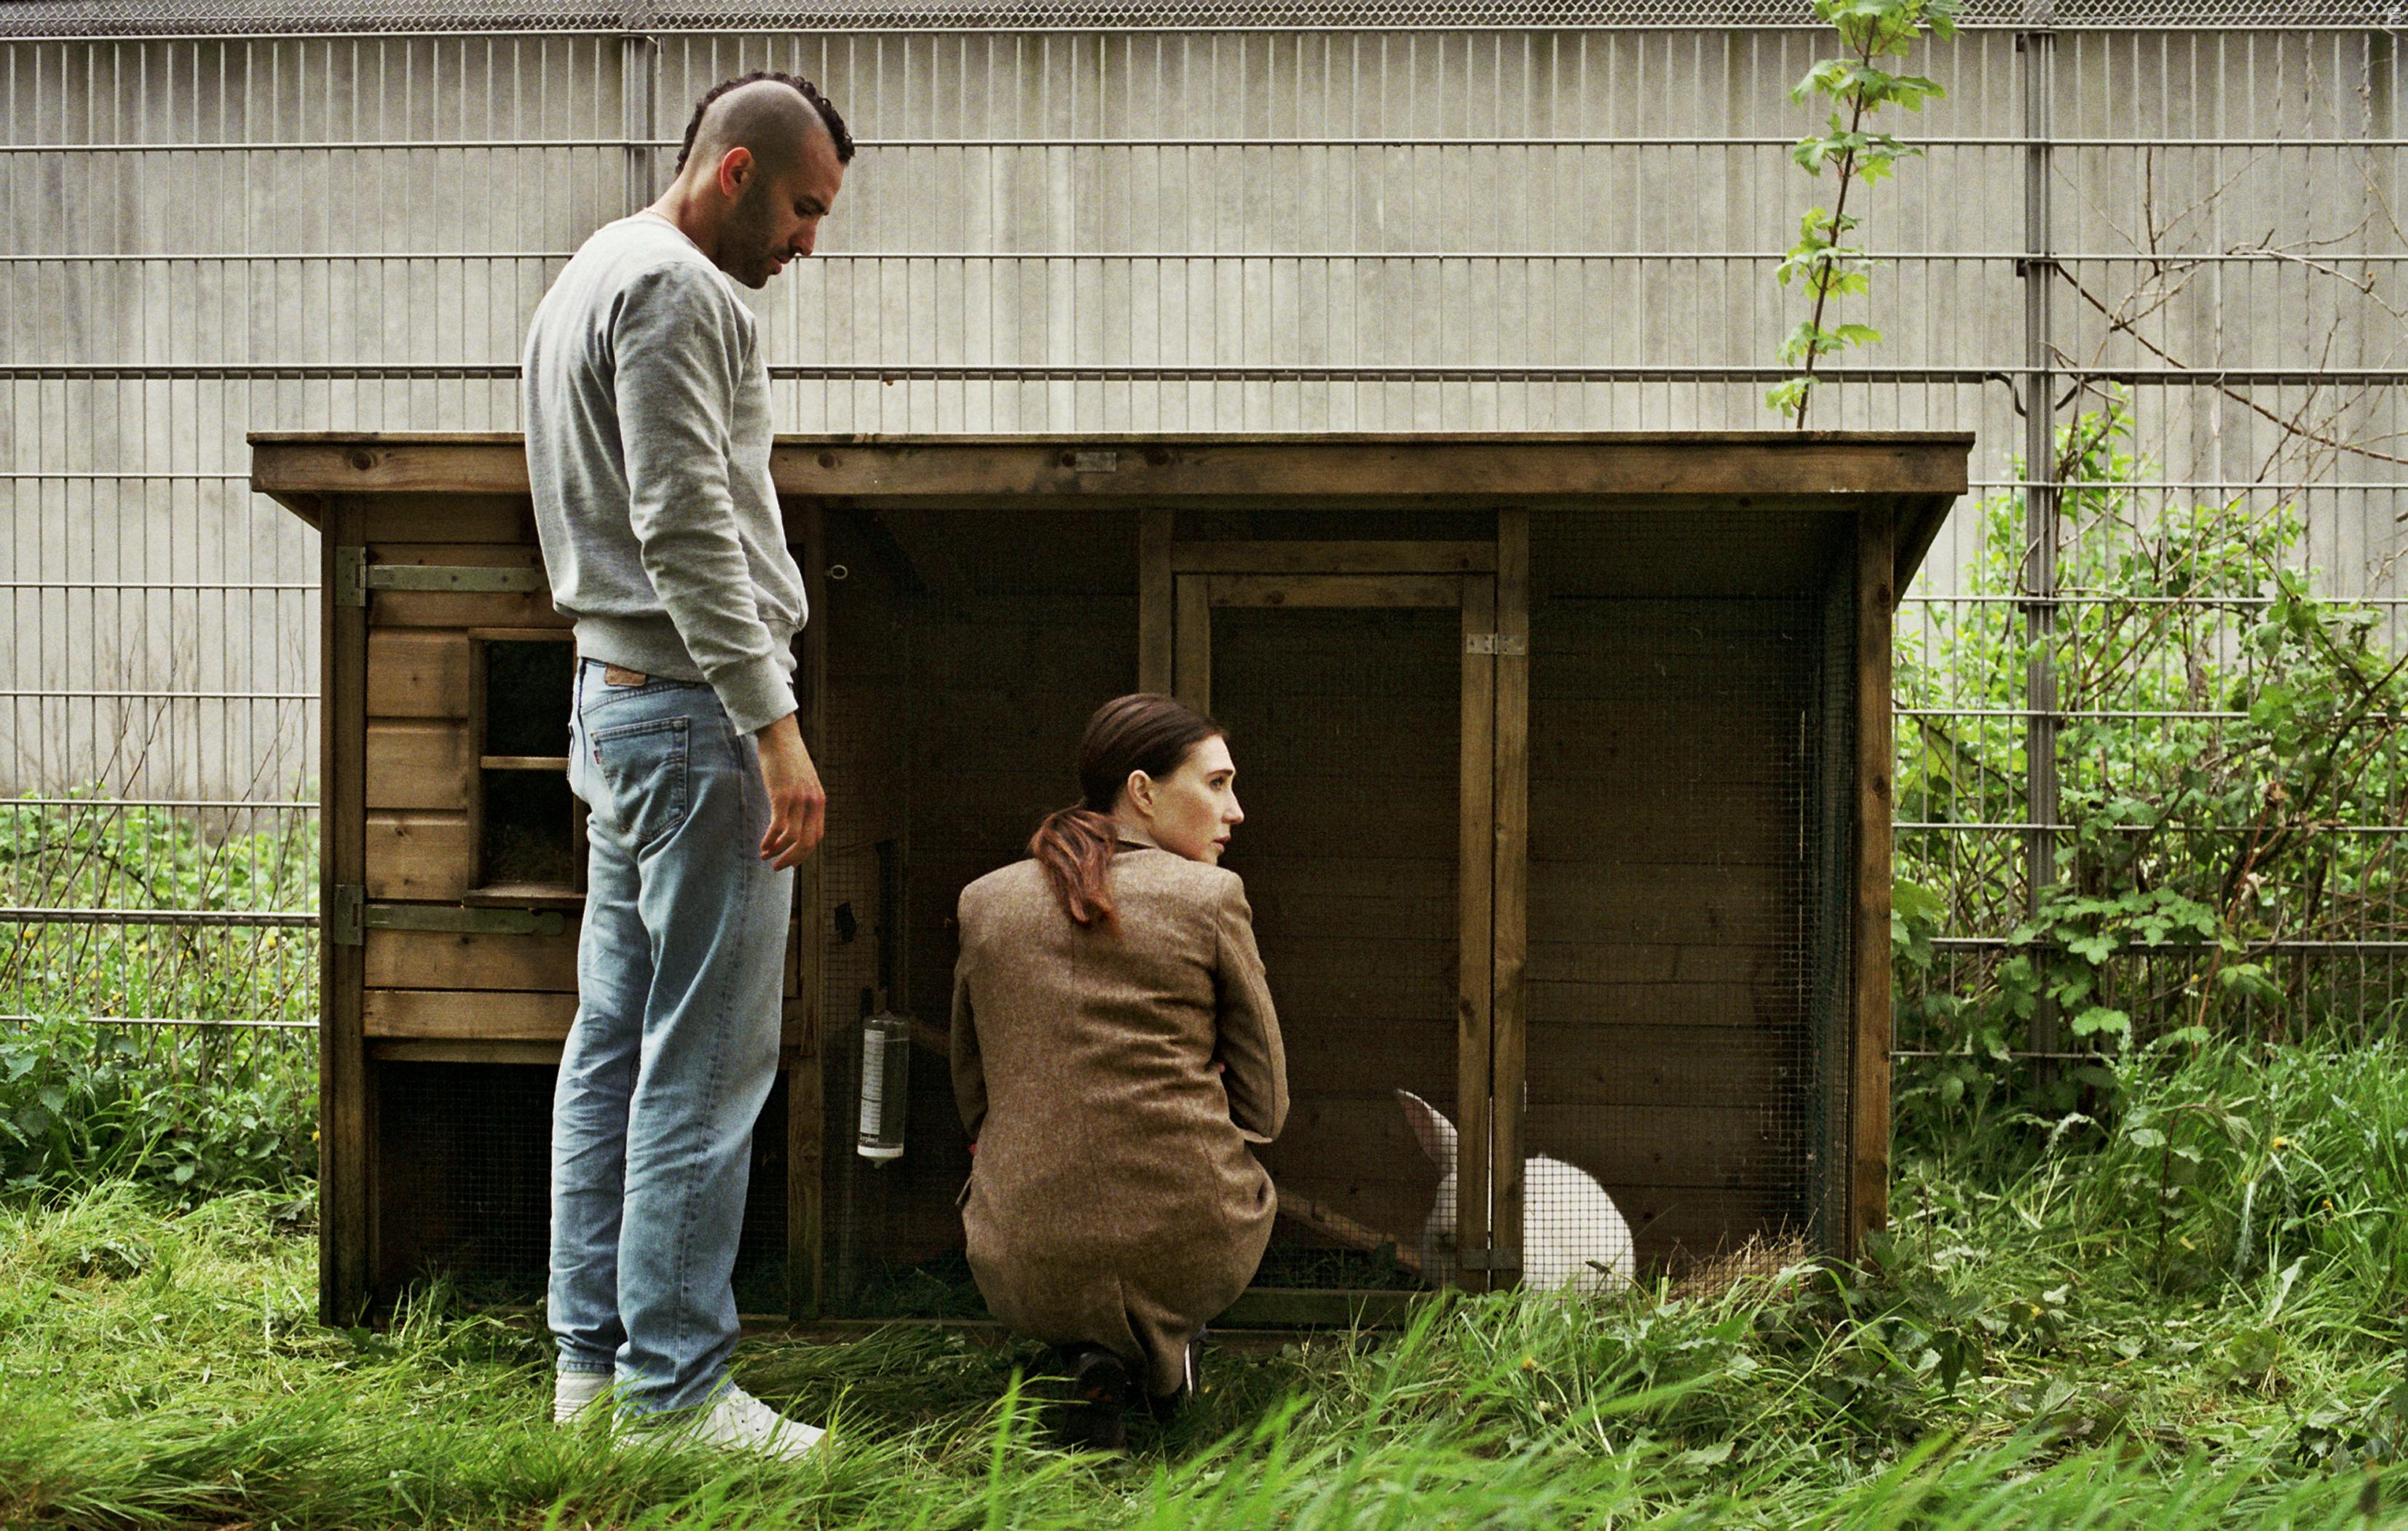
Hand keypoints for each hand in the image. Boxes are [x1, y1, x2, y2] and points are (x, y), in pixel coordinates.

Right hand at [754, 712, 825, 868]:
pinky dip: (770, 840)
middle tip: (777, 867)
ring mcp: (799, 800)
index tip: (790, 861)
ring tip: (765, 856)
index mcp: (819, 801)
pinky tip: (762, 846)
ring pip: (793, 839)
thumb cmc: (787, 758)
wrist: (780, 735)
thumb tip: (792, 817)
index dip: (804, 853)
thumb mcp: (802, 782)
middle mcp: (813, 803)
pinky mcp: (783, 796)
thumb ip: (802, 800)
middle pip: (808, 843)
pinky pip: (778, 827)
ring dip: (778, 852)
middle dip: (792, 860)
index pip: (817, 837)